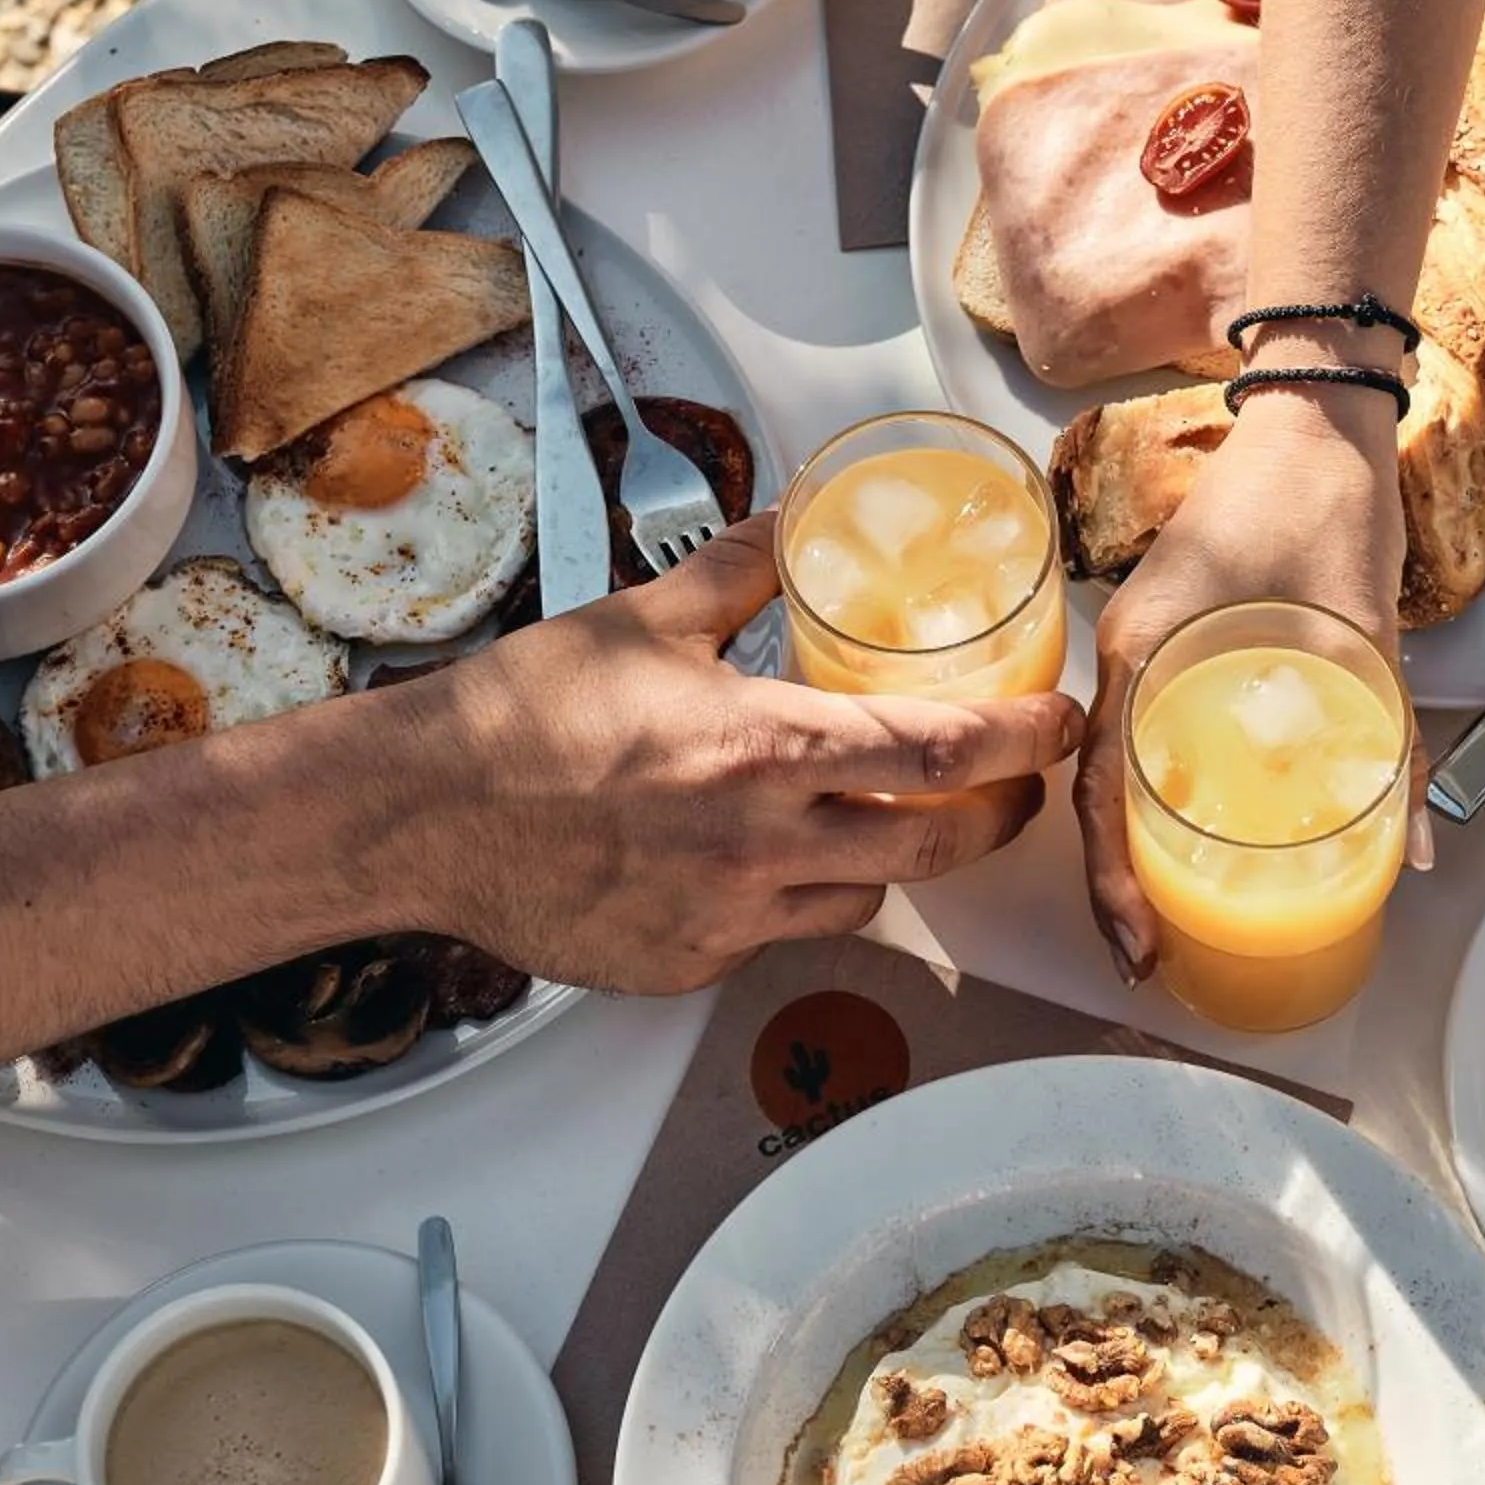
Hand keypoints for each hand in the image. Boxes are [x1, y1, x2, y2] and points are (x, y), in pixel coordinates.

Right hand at [397, 517, 1084, 993]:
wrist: (423, 816)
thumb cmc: (519, 717)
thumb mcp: (643, 618)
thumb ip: (740, 568)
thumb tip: (793, 519)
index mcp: (764, 746)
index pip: (942, 748)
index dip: (1025, 738)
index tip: (1061, 721)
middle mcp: (760, 843)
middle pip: (939, 846)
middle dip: (996, 814)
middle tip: (1011, 786)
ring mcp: (728, 916)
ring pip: (865, 898)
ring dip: (889, 859)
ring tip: (877, 819)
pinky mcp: (690, 964)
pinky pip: (778, 935)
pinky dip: (789, 898)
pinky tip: (756, 861)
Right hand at [1075, 414, 1410, 982]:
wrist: (1316, 410)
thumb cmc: (1323, 500)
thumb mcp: (1367, 631)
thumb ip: (1392, 745)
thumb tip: (1414, 851)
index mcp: (1146, 650)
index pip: (1102, 791)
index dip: (1113, 881)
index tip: (1138, 943)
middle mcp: (1129, 652)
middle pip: (1097, 790)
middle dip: (1114, 883)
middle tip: (1151, 954)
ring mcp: (1147, 641)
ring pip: (1116, 764)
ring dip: (1128, 844)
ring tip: (1162, 914)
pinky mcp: (1175, 634)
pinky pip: (1145, 730)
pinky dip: (1154, 792)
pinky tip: (1192, 828)